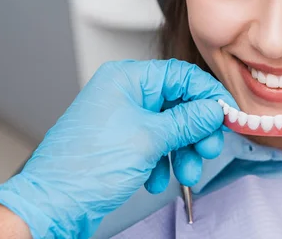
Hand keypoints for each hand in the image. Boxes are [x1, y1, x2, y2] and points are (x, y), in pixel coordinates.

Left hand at [0, 59, 236, 238]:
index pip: (181, 75)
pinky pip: (156, 144)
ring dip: (183, 151)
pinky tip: (156, 178)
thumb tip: (214, 109)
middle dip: (196, 130)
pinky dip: (163, 161)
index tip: (227, 113)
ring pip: (170, 127)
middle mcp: (125, 94)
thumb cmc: (87, 168)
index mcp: (128, 80)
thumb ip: (188, 121)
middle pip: (178, 103)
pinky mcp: (123, 141)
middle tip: (210, 148)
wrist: (53, 206)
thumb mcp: (150, 139)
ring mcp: (123, 118)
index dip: (208, 94)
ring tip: (187, 172)